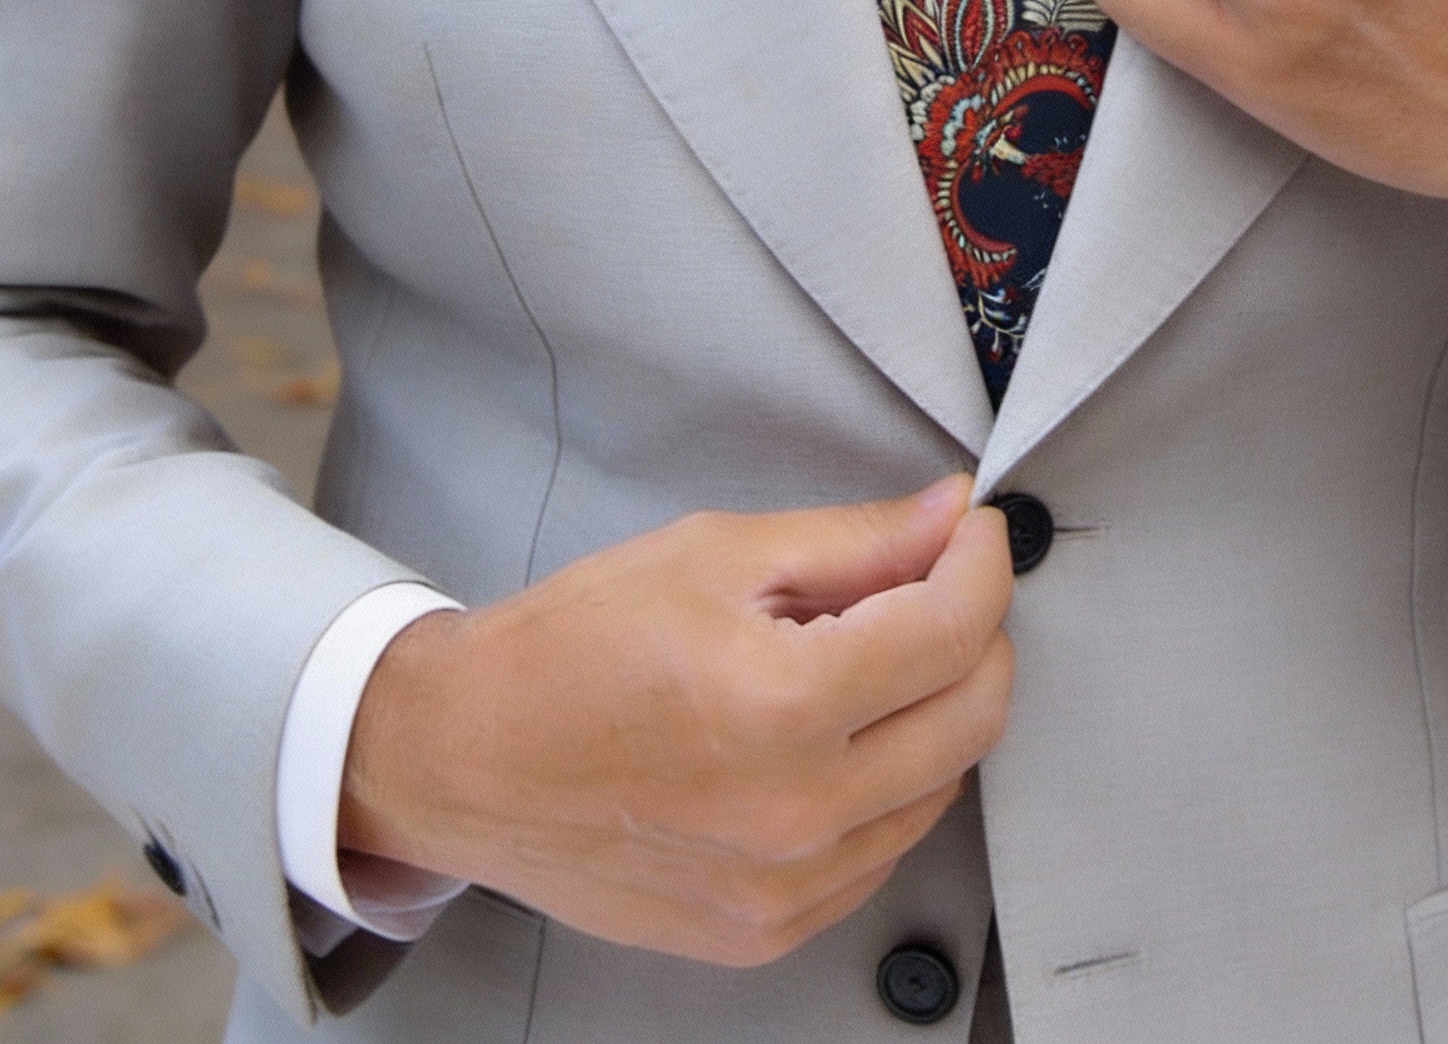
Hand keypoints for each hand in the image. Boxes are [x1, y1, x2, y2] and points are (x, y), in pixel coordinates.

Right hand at [339, 477, 1014, 965]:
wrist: (465, 759)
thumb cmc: (572, 647)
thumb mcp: (715, 554)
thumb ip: (853, 540)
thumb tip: (950, 517)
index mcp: (781, 704)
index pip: (953, 629)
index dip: (982, 562)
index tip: (973, 532)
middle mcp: (796, 812)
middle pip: (974, 715)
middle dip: (977, 631)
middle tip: (934, 583)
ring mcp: (785, 888)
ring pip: (941, 786)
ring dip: (935, 709)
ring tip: (863, 660)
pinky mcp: (767, 930)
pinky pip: (883, 849)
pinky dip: (888, 783)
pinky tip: (832, 736)